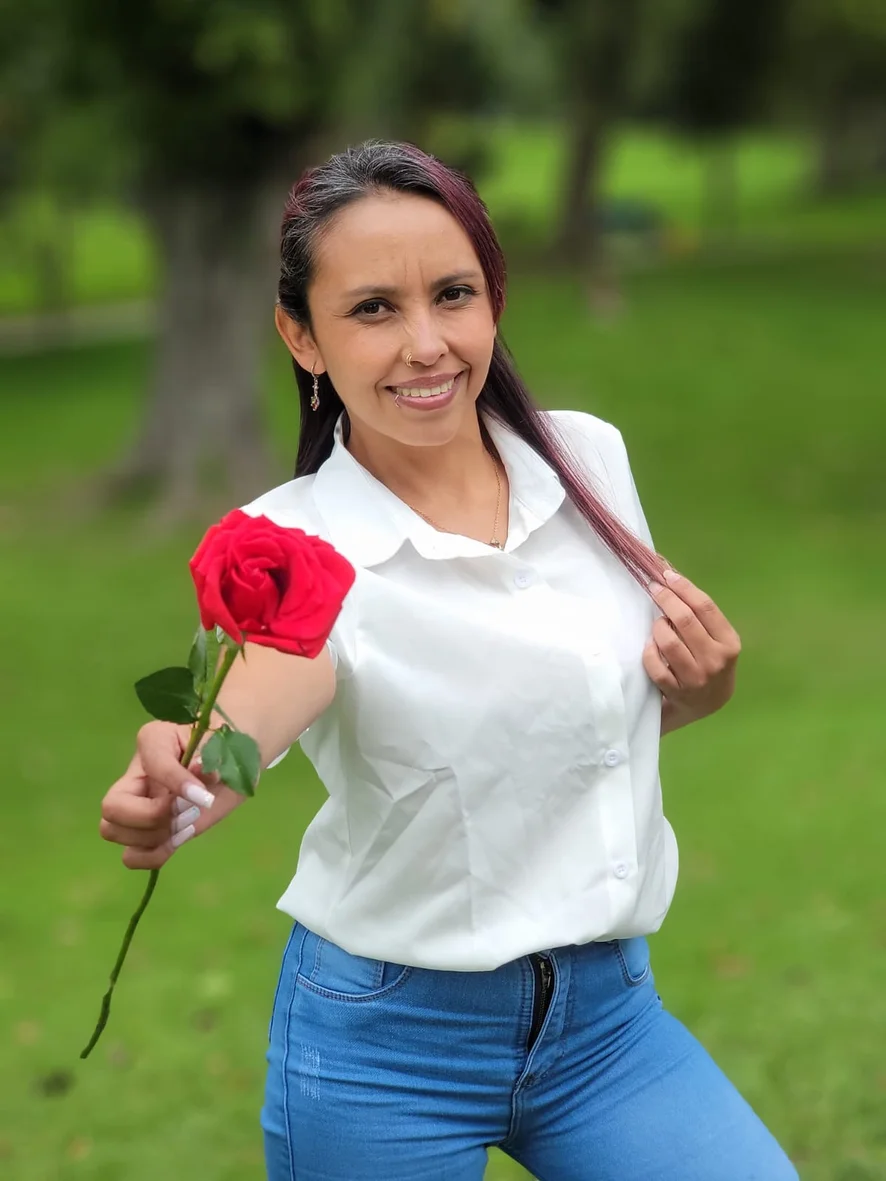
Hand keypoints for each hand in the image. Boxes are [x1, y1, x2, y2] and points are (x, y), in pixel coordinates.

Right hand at [99, 721, 218, 869]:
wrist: (233, 761)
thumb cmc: (223, 744)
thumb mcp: (221, 742)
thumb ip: (210, 753)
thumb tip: (200, 768)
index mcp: (152, 741)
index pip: (152, 764)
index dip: (176, 782)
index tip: (204, 796)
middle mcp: (136, 775)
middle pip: (112, 806)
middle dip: (151, 816)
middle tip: (185, 812)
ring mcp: (138, 805)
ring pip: (113, 831)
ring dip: (152, 837)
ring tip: (185, 825)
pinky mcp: (150, 831)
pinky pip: (132, 856)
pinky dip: (154, 855)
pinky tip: (179, 839)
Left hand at [643, 568, 740, 731]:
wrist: (706, 703)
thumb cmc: (708, 661)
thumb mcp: (715, 640)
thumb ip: (699, 615)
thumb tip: (670, 576)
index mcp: (729, 642)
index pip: (705, 607)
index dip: (683, 588)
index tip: (666, 576)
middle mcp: (716, 660)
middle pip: (685, 620)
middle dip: (666, 600)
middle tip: (653, 588)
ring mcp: (697, 678)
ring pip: (668, 642)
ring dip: (658, 628)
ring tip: (658, 625)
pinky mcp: (677, 692)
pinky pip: (655, 666)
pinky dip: (649, 653)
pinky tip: (650, 647)